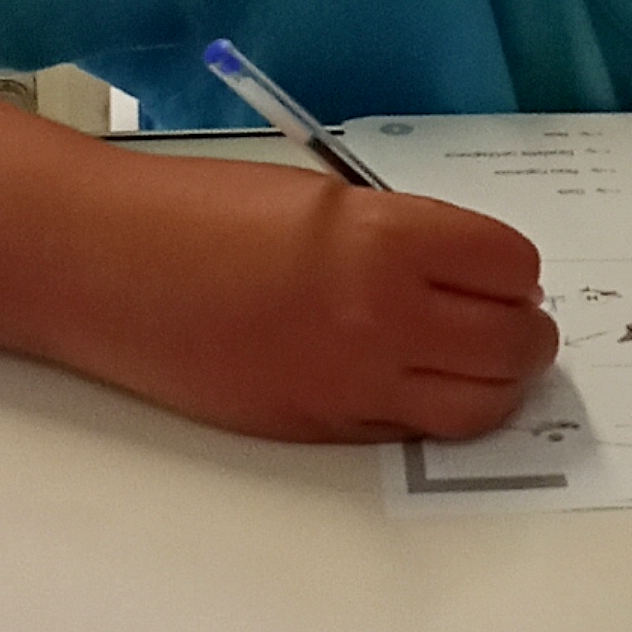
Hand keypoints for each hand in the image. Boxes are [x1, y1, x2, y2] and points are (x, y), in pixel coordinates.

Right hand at [115, 169, 557, 443]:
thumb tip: (471, 279)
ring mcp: (353, 386)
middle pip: (515, 346)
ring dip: (496, 380)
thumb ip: (406, 238)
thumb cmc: (202, 213)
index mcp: (387, 242)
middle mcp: (383, 320)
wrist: (106, 266)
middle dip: (525, 330)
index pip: (512, 268)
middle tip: (506, 315)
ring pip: (481, 406)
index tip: (501, 268)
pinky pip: (415, 431)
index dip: (514, 268)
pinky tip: (412, 377)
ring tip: (476, 355)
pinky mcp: (320, 430)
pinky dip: (433, 408)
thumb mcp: (327, 200)